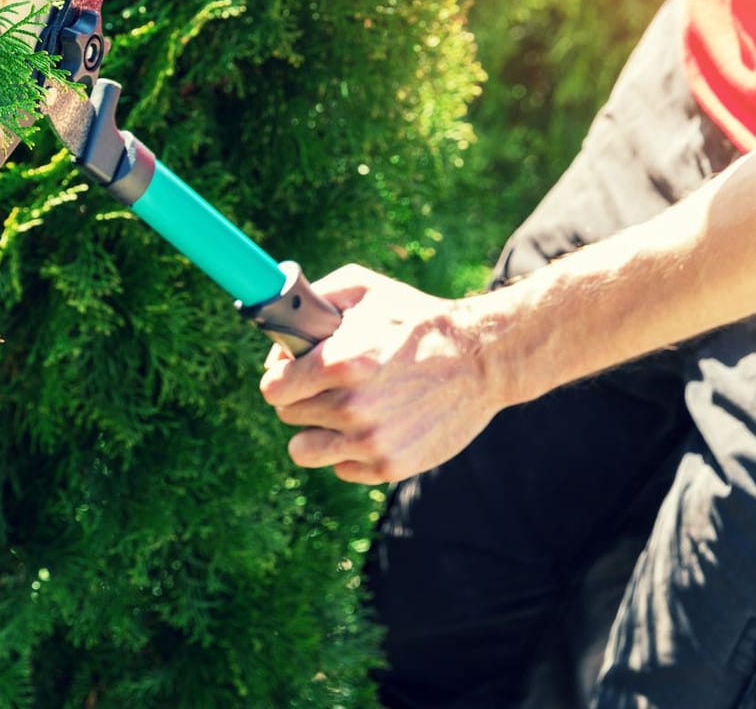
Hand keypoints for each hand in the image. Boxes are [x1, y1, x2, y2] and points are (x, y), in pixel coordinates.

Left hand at [257, 264, 507, 483]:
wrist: (482, 358)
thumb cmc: (417, 320)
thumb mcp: (364, 289)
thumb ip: (311, 301)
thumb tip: (278, 334)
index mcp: (339, 364)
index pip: (272, 388)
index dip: (280, 376)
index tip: (294, 372)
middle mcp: (351, 407)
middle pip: (288, 415)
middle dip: (303, 397)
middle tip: (330, 384)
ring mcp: (371, 442)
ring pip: (304, 450)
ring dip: (317, 431)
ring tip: (342, 410)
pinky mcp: (390, 466)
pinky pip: (340, 467)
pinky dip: (350, 451)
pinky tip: (373, 425)